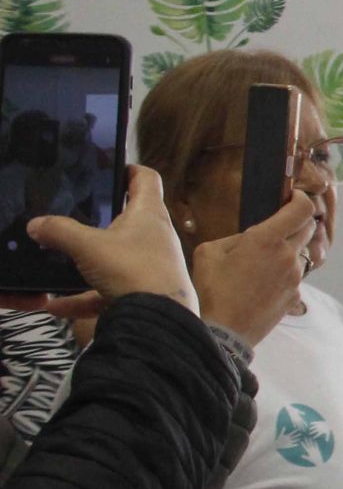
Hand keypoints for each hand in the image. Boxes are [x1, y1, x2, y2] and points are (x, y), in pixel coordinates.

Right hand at [1, 168, 196, 318]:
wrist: (160, 321)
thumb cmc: (132, 270)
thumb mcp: (88, 246)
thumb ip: (60, 232)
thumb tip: (35, 224)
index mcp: (149, 214)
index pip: (146, 178)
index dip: (128, 168)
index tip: (107, 167)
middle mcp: (155, 236)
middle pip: (127, 217)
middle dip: (100, 215)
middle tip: (73, 210)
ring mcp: (151, 265)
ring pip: (115, 257)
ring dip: (88, 261)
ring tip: (58, 260)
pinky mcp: (143, 292)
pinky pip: (108, 291)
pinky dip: (84, 298)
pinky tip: (56, 307)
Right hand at [190, 192, 317, 344]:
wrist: (224, 332)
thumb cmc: (212, 290)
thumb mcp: (210, 252)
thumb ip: (235, 238)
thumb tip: (249, 240)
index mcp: (267, 240)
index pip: (301, 210)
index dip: (300, 199)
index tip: (292, 196)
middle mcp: (288, 256)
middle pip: (307, 229)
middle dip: (296, 222)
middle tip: (278, 224)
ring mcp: (295, 278)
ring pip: (300, 253)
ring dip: (288, 249)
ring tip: (263, 259)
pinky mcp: (296, 296)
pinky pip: (295, 276)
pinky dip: (284, 272)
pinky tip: (262, 282)